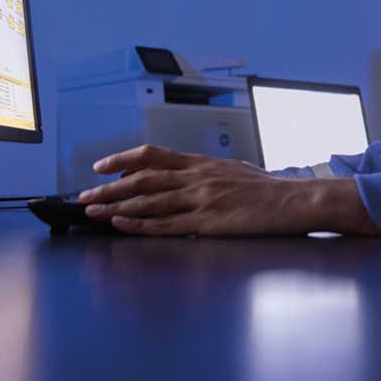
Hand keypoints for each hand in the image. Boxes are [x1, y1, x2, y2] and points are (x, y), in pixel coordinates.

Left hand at [76, 145, 380, 236]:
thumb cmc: (271, 191)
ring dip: (116, 207)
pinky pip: (167, 225)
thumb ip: (209, 173)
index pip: (153, 155)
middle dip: (108, 188)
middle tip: (83, 196)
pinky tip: (122, 225)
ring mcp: (201, 199)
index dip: (123, 159)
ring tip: (92, 213)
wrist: (297, 201)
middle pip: (142, 179)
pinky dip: (140, 224)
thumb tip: (190, 176)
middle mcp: (197, 177)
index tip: (101, 167)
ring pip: (148, 201)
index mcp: (202, 163)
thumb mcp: (236, 171)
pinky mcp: (208, 223)